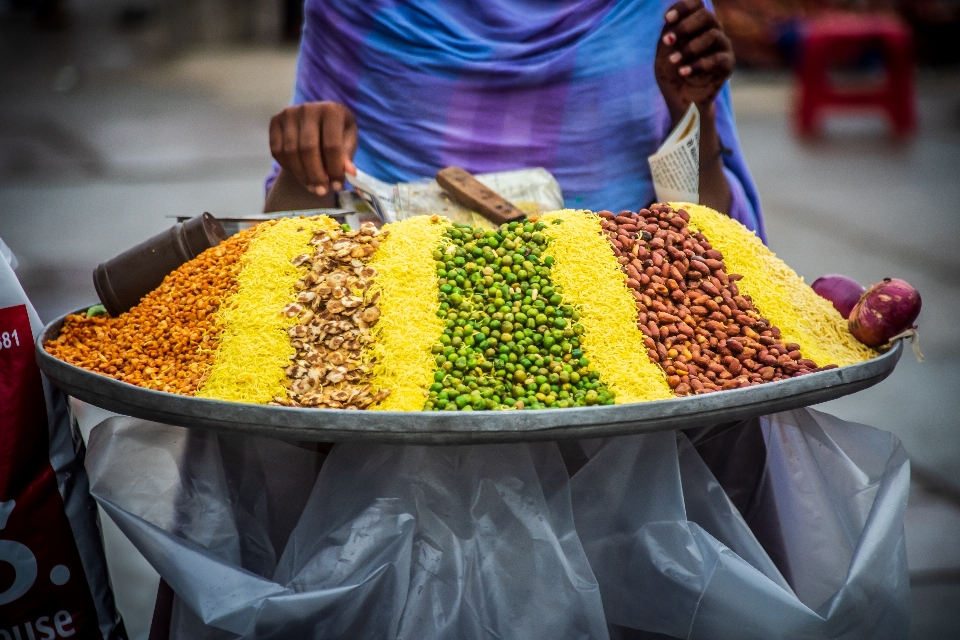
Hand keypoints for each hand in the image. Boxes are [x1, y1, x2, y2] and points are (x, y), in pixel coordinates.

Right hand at [269, 101, 358, 195]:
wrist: (318, 120)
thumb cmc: (337, 132)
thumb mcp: (349, 141)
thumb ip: (347, 156)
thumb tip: (349, 173)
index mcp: (332, 110)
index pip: (331, 145)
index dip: (334, 169)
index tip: (337, 186)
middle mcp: (308, 108)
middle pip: (308, 149)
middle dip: (315, 175)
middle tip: (321, 192)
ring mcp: (289, 113)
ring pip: (291, 152)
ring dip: (301, 175)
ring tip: (312, 187)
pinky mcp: (275, 120)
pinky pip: (277, 150)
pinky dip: (287, 167)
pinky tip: (299, 173)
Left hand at [654, 0, 733, 122]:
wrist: (681, 101)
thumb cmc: (672, 75)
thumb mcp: (664, 53)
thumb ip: (669, 33)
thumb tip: (672, 18)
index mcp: (697, 26)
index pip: (697, 4)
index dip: (683, 7)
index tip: (667, 19)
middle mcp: (712, 31)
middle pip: (706, 15)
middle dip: (684, 26)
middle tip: (667, 40)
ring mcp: (722, 47)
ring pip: (712, 35)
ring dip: (689, 48)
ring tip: (673, 61)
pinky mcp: (728, 65)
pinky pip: (717, 58)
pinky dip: (698, 65)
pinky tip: (683, 72)